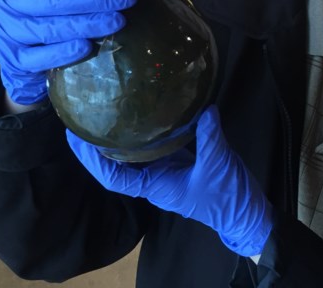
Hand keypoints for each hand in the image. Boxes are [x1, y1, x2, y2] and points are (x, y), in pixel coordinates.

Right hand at [0, 0, 135, 104]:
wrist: (9, 51)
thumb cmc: (34, 11)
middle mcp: (6, 2)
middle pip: (55, 0)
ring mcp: (7, 32)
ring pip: (51, 28)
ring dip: (88, 24)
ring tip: (117, 21)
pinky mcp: (13, 60)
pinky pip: (41, 57)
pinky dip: (65, 52)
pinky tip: (88, 46)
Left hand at [67, 106, 272, 256]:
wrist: (246, 214)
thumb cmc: (227, 198)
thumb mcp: (218, 164)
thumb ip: (209, 135)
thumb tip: (204, 107)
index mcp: (155, 186)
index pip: (113, 177)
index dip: (92, 161)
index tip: (77, 140)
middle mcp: (154, 179)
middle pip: (116, 165)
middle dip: (95, 147)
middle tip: (78, 121)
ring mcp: (165, 171)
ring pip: (132, 155)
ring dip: (114, 139)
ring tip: (100, 113)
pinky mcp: (178, 162)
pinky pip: (153, 147)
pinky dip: (141, 133)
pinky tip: (137, 114)